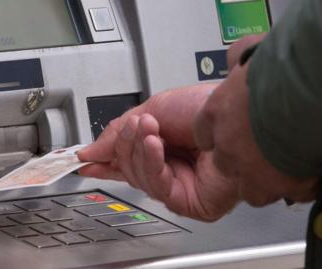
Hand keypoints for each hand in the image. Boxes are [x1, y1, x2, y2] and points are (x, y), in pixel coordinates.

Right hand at [78, 84, 238, 220]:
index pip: (127, 159)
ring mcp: (180, 186)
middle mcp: (171, 167)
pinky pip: (159, 188)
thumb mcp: (154, 108)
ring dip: (140, 150)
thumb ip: (120, 130)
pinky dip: (153, 164)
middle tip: (136, 126)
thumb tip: (91, 150)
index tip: (83, 158)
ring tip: (149, 128)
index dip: (103, 159)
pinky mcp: (190, 202)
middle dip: (126, 144)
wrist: (237, 114)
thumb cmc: (207, 108)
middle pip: (129, 168)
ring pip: (140, 179)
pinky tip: (156, 145)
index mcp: (163, 146)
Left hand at [194, 44, 317, 206]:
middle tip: (266, 146)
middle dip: (243, 159)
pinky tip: (314, 169)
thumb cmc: (284, 68)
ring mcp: (252, 170)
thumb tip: (236, 59)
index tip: (233, 131)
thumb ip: (238, 60)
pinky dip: (301, 185)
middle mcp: (228, 146)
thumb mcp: (251, 52)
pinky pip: (291, 193)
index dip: (219, 133)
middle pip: (225, 163)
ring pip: (252, 188)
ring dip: (268, 179)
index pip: (204, 133)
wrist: (314, 91)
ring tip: (288, 163)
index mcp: (216, 114)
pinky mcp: (283, 185)